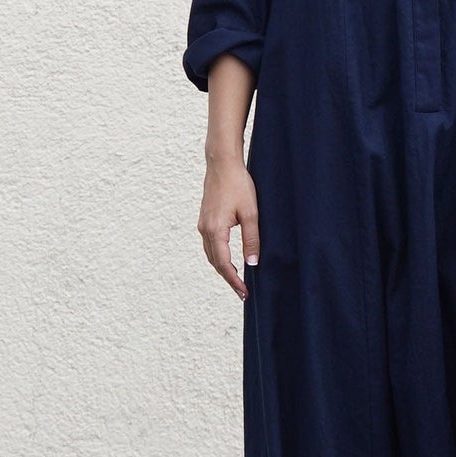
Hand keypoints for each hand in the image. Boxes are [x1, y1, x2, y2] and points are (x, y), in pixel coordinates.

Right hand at [198, 152, 260, 299]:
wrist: (222, 163)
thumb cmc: (238, 185)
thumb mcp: (250, 213)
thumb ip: (252, 239)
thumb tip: (252, 263)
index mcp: (215, 230)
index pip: (224, 264)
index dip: (234, 281)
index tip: (244, 293)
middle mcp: (205, 230)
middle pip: (215, 263)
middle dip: (228, 279)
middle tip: (242, 292)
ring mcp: (202, 224)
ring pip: (211, 254)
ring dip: (222, 268)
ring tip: (236, 280)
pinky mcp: (204, 219)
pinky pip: (210, 245)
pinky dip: (218, 257)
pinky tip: (228, 260)